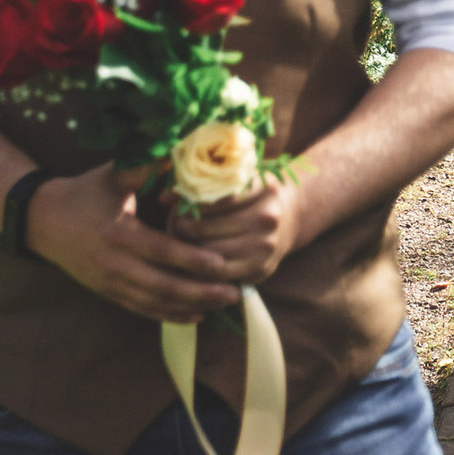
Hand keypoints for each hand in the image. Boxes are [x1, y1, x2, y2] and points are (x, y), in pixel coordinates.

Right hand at [26, 165, 239, 323]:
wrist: (42, 221)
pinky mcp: (109, 293)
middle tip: (234, 292)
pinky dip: (171, 316)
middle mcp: (115, 265)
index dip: (192, 260)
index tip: (221, 264)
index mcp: (119, 234)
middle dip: (200, 291)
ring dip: (191, 306)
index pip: (162, 252)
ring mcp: (111, 283)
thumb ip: (146, 167)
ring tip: (223, 303)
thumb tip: (180, 150)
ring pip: (156, 303)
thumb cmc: (83, 193)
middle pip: (163, 286)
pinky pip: (143, 310)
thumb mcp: (112, 177)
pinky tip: (197, 316)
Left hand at [173, 175, 302, 285]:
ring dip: (188, 250)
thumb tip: (163, 198)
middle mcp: (267, 218)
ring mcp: (266, 247)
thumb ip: (202, 182)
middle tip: (174, 225)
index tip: (180, 203)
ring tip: (181, 241)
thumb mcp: (237, 178)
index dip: (190, 201)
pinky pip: (219, 276)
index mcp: (263, 189)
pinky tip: (195, 260)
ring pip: (209, 254)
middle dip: (183, 228)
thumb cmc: (253, 194)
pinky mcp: (260, 270)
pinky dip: (202, 270)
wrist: (290, 218)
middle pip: (207, 228)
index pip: (215, 197)